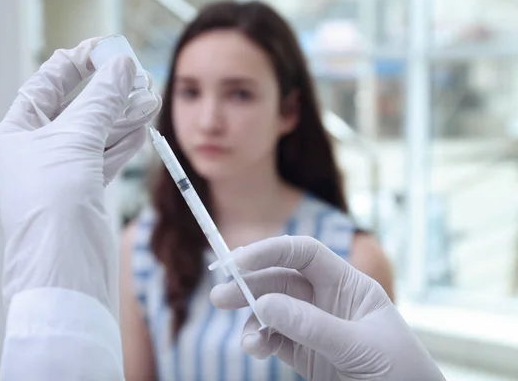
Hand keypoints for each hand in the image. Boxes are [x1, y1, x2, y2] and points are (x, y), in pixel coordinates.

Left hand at [0, 37, 158, 311]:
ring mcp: (62, 170)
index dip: (74, 66)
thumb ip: (101, 101)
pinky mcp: (85, 189)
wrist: (64, 265)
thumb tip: (122, 68)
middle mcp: (36, 150)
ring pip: (96, 133)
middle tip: (134, 74)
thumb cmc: (54, 203)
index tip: (103, 51)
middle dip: (106, 92)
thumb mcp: (75, 140)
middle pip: (76, 108)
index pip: (45, 86)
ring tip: (148, 97)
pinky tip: (142, 125)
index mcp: (16, 133)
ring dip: (122, 115)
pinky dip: (125, 141)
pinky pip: (106, 156)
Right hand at [210, 235, 444, 380]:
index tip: (239, 261)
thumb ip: (312, 325)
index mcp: (347, 285)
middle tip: (219, 296)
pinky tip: (256, 350)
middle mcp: (326, 300)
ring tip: (247, 342)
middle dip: (249, 286)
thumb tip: (263, 303)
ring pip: (271, 311)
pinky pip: (272, 339)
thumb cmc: (400, 370)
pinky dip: (259, 341)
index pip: (305, 254)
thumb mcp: (359, 345)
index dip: (272, 251)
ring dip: (252, 320)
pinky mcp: (303, 353)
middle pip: (280, 281)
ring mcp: (312, 327)